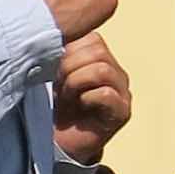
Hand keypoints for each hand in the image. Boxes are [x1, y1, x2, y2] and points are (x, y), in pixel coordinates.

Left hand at [53, 34, 131, 158]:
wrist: (56, 142)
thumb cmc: (52, 105)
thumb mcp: (52, 73)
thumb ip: (58, 52)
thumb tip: (53, 31)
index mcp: (100, 58)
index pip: (91, 37)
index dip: (67, 50)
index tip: (51, 69)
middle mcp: (116, 71)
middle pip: (97, 51)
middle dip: (69, 67)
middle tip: (57, 87)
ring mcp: (123, 91)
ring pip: (102, 69)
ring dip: (75, 83)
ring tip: (67, 97)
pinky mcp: (122, 112)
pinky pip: (106, 93)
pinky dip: (86, 98)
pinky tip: (79, 107)